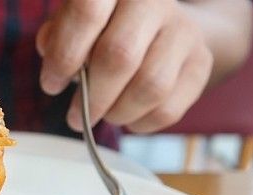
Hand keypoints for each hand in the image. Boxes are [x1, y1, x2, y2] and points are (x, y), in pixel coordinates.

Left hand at [37, 0, 216, 133]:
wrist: (160, 23)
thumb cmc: (104, 25)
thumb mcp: (74, 19)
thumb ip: (58, 34)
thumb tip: (52, 56)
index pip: (87, 13)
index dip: (64, 56)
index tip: (51, 85)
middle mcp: (156, 0)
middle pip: (119, 56)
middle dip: (91, 97)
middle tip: (75, 117)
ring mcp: (184, 30)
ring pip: (149, 87)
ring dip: (116, 114)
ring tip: (103, 115)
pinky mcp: (201, 62)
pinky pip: (168, 109)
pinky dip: (140, 124)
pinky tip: (127, 117)